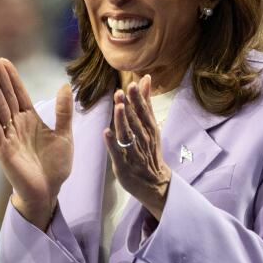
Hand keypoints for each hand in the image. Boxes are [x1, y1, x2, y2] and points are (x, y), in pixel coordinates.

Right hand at [0, 57, 72, 230]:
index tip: (3, 60)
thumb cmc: (55, 166)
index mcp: (30, 120)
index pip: (18, 93)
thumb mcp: (64, 135)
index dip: (12, 77)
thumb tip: (65, 86)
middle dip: (0, 78)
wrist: (49, 191)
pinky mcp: (4, 150)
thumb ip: (63, 112)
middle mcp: (16, 125)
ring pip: (0, 108)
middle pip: (6, 96)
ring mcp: (8, 136)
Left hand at [103, 75, 170, 220]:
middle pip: (135, 122)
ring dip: (122, 123)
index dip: (137, 99)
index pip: (143, 112)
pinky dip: (112, 144)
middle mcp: (143, 140)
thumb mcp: (151, 126)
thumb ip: (146, 103)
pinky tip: (105, 133)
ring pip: (128, 136)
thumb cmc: (150, 151)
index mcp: (149, 129)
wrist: (156, 183)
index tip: (131, 85)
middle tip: (121, 92)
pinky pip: (118, 154)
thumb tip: (145, 79)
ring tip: (117, 108)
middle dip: (128, 107)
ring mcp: (134, 154)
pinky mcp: (124, 167)